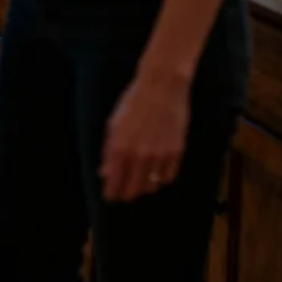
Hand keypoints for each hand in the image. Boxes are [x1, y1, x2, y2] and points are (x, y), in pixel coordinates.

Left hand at [99, 73, 190, 201]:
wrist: (162, 86)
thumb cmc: (134, 102)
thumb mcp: (114, 123)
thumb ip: (109, 151)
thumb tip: (104, 173)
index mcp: (120, 148)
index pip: (114, 184)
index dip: (112, 193)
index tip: (111, 195)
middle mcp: (139, 156)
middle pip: (132, 190)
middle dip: (126, 193)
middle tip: (124, 191)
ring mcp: (159, 156)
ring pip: (151, 187)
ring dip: (144, 186)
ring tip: (140, 179)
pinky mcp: (176, 153)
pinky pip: (168, 178)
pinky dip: (161, 178)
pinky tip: (156, 170)